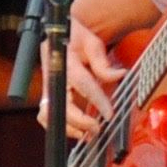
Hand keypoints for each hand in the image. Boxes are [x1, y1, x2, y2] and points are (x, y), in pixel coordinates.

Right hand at [52, 16, 124, 141]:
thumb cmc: (74, 36)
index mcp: (65, 61)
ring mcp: (47, 87)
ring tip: (87, 134)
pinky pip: (47, 115)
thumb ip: (103, 62)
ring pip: (50, 114)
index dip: (96, 100)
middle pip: (62, 104)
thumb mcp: (91, 43)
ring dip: (68, 127)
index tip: (109, 114)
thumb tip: (119, 75)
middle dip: (80, 121)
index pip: (82, 83)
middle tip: (98, 128)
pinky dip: (60, 126)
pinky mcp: (47, 94)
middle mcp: (53, 76)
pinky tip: (76, 131)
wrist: (55, 33)